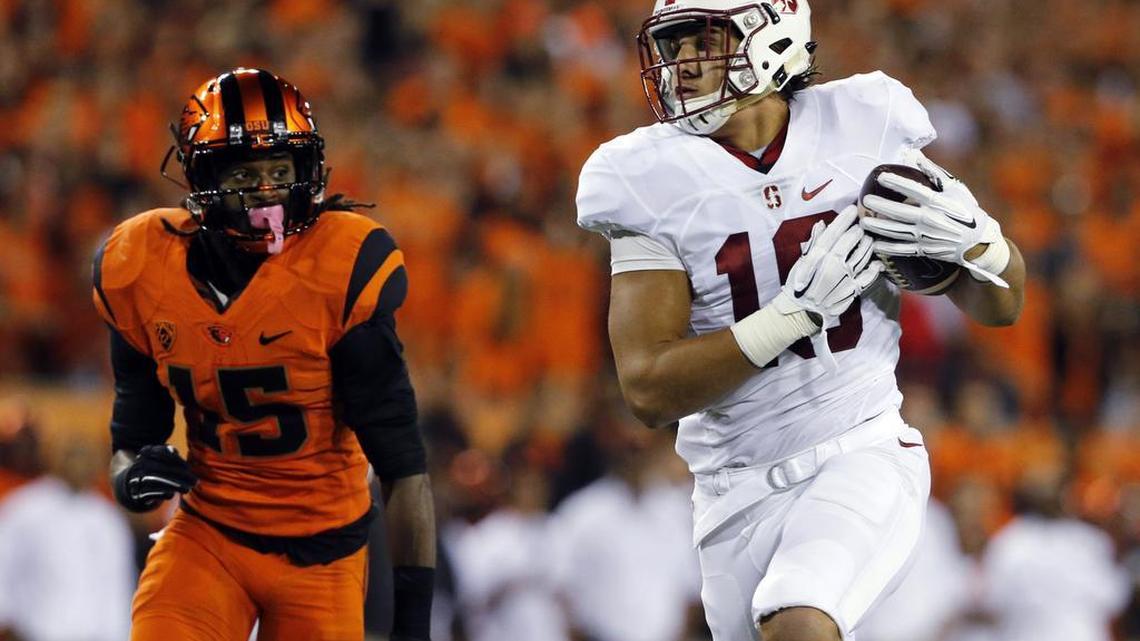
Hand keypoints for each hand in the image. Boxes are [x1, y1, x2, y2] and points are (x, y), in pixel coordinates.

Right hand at [113, 445, 196, 512]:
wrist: (131, 485)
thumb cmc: (153, 469)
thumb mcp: (159, 457)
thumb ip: (167, 451)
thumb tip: (172, 451)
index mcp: (146, 454)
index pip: (162, 454)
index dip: (176, 461)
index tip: (188, 468)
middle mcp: (140, 465)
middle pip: (161, 469)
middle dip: (180, 475)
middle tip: (194, 481)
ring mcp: (136, 479)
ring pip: (156, 481)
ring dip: (174, 485)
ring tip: (187, 489)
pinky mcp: (137, 493)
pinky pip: (150, 493)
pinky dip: (162, 493)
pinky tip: (172, 495)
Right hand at [774, 204, 880, 368]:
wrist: (801, 312)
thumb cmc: (799, 285)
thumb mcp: (801, 263)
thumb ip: (813, 244)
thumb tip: (822, 225)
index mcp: (818, 257)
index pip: (834, 232)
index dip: (845, 219)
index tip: (853, 209)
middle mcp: (833, 265)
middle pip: (851, 241)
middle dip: (858, 230)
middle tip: (862, 226)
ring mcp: (844, 278)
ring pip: (862, 255)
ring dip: (868, 245)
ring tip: (868, 240)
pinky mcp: (852, 290)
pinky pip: (868, 277)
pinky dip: (874, 268)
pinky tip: (877, 262)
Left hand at [859, 151, 1007, 287]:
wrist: (978, 241)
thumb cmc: (966, 211)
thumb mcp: (955, 189)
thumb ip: (934, 172)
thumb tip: (915, 156)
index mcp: (938, 203)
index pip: (913, 190)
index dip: (896, 182)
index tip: (881, 177)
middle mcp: (930, 219)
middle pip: (900, 212)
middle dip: (880, 206)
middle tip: (865, 200)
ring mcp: (926, 236)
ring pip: (897, 232)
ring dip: (879, 227)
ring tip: (863, 222)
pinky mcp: (925, 250)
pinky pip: (903, 250)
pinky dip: (888, 248)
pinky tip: (875, 244)